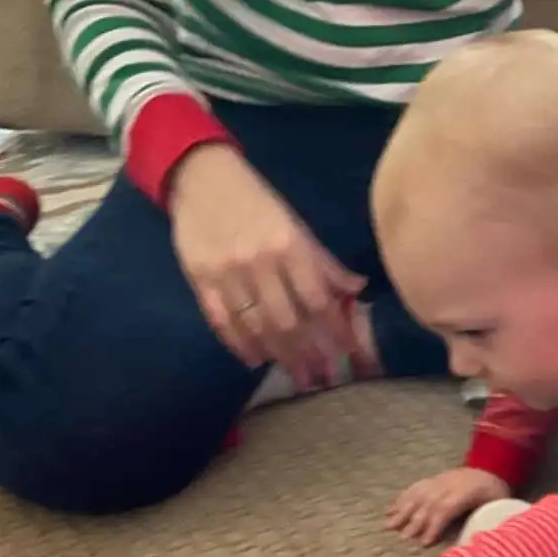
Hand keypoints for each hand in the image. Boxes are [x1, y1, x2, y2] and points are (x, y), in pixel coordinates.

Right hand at [168, 143, 364, 384]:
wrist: (202, 177)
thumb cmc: (256, 202)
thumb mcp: (296, 225)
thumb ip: (323, 262)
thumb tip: (357, 288)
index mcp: (289, 245)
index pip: (318, 299)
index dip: (335, 331)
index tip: (348, 355)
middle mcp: (259, 262)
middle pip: (287, 321)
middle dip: (308, 355)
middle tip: (321, 378)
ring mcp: (227, 273)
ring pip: (256, 326)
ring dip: (277, 356)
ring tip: (295, 375)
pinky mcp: (200, 279)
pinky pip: (221, 321)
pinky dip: (239, 345)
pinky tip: (254, 360)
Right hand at [386, 467, 508, 544]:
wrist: (492, 466)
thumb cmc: (496, 493)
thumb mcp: (498, 506)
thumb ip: (486, 521)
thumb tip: (474, 543)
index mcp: (467, 491)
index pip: (446, 508)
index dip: (434, 525)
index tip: (424, 543)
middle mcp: (450, 483)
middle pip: (428, 502)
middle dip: (415, 521)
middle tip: (403, 538)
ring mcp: (440, 479)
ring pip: (418, 494)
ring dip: (402, 510)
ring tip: (389, 525)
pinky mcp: (434, 478)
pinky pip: (415, 487)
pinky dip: (401, 499)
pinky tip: (390, 509)